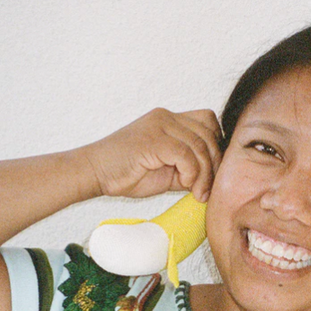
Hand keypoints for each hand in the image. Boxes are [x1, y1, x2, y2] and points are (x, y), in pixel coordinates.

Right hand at [81, 108, 221, 201]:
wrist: (94, 173)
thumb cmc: (126, 173)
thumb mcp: (167, 172)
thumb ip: (189, 169)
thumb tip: (213, 179)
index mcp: (169, 120)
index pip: (208, 121)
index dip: (216, 145)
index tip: (212, 171)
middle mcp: (166, 117)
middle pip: (209, 133)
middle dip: (214, 164)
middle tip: (207, 189)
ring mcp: (159, 125)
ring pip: (199, 145)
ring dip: (204, 174)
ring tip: (197, 192)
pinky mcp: (153, 139)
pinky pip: (186, 154)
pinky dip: (191, 173)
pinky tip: (185, 185)